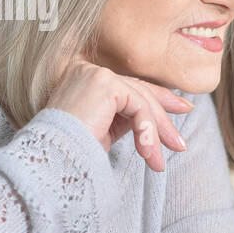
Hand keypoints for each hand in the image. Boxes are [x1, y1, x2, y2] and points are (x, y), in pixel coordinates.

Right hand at [46, 57, 193, 171]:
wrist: (51, 159)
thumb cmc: (70, 151)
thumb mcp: (104, 130)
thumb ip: (125, 116)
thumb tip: (155, 118)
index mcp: (86, 78)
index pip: (129, 86)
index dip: (158, 97)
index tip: (183, 108)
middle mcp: (88, 70)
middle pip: (139, 91)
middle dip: (163, 119)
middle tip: (180, 143)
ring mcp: (95, 74)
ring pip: (141, 101)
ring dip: (155, 134)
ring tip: (158, 161)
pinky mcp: (104, 84)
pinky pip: (138, 107)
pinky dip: (147, 131)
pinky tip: (147, 151)